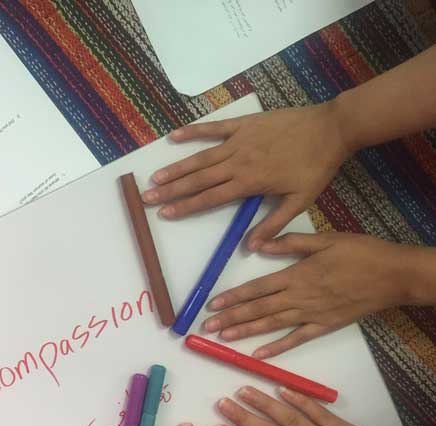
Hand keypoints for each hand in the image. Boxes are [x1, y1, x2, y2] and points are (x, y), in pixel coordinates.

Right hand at [143, 103, 351, 248]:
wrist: (331, 128)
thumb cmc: (317, 167)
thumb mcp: (300, 201)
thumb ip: (273, 223)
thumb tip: (252, 247)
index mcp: (250, 182)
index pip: (210, 197)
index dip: (186, 206)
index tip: (165, 213)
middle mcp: (238, 161)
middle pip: (198, 179)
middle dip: (171, 190)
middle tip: (148, 198)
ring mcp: (239, 140)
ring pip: (201, 157)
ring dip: (176, 167)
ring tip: (156, 177)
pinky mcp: (244, 124)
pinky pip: (214, 128)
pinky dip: (193, 132)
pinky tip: (174, 136)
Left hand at [203, 233, 408, 357]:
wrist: (395, 275)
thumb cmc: (361, 252)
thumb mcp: (325, 239)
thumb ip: (289, 243)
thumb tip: (258, 246)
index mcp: (297, 274)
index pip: (256, 288)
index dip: (232, 297)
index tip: (212, 305)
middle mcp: (300, 297)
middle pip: (258, 309)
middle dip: (230, 318)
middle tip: (206, 327)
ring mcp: (312, 314)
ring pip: (272, 325)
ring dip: (246, 332)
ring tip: (223, 338)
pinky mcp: (325, 326)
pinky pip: (297, 339)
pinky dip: (277, 348)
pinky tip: (258, 355)